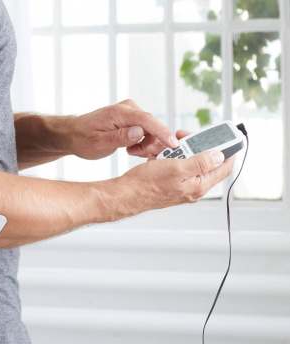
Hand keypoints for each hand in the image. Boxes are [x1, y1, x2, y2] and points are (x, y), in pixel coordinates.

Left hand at [68, 99, 178, 159]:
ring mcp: (131, 112)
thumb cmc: (83, 139)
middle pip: (153, 126)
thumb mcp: (99, 143)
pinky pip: (146, 130)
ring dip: (146, 144)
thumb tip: (140, 132)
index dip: (162, 133)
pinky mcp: (132, 118)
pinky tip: (132, 148)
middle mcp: (128, 108)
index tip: (173, 144)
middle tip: (137, 154)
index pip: (147, 120)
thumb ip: (120, 137)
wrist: (73, 134)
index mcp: (120, 113)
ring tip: (131, 151)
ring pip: (151, 129)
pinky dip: (143, 141)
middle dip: (151, 143)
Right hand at [119, 149, 234, 214]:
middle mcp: (193, 188)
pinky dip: (173, 158)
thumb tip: (219, 156)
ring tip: (172, 147)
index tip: (228, 139)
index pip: (224, 168)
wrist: (126, 194)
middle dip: (200, 147)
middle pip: (207, 164)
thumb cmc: (146, 184)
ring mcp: (182, 187)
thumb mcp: (177, 168)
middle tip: (189, 138)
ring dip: (184, 151)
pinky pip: (178, 167)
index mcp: (198, 186)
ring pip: (191, 163)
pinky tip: (163, 155)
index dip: (228, 152)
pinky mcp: (171, 184)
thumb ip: (201, 162)